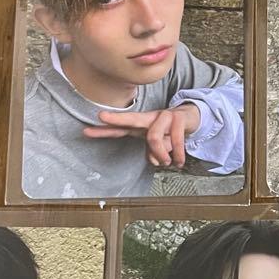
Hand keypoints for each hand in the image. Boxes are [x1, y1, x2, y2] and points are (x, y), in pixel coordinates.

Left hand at [82, 104, 201, 167]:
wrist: (192, 117)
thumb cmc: (171, 130)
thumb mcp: (158, 142)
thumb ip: (151, 152)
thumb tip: (153, 161)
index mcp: (141, 125)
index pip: (120, 128)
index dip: (104, 131)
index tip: (86, 131)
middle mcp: (150, 118)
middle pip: (130, 118)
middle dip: (116, 118)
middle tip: (102, 117)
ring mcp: (164, 116)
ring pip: (154, 137)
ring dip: (161, 154)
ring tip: (167, 163)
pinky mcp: (178, 117)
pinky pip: (174, 140)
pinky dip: (177, 154)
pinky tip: (178, 162)